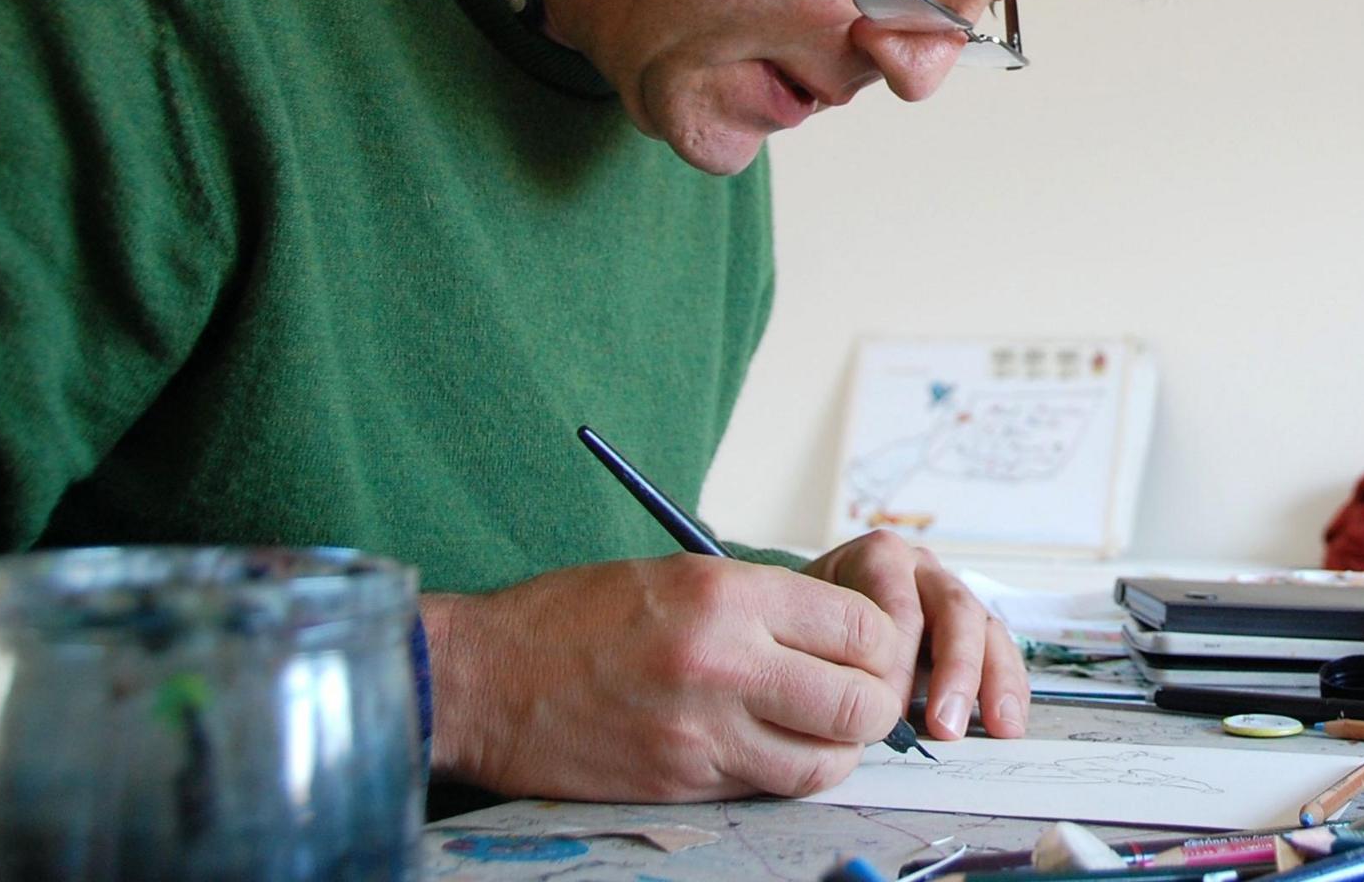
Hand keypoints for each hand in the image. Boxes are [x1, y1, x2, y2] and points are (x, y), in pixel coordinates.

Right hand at [422, 555, 901, 800]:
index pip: (862, 629)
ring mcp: (703, 733)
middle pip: (860, 704)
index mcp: (729, 597)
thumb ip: (767, 604)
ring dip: (835, 749)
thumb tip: (845, 633)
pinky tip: (766, 746)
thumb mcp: (679, 575)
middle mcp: (726, 664)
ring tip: (817, 728)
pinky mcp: (681, 783)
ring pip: (825, 763)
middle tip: (858, 695)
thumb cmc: (573, 617)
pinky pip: (767, 787)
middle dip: (874, 703)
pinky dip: (783, 772)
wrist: (479, 679)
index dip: (883, 643)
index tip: (873, 647)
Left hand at [801, 530, 1029, 742]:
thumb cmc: (809, 632)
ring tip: (998, 728)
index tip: (886, 710)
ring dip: (993, 682)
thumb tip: (862, 713)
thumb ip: (829, 660)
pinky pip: (1001, 652)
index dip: (896, 661)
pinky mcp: (975, 628)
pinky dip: (1008, 688)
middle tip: (945, 725)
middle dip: (956, 671)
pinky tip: (1007, 723)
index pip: (899, 606)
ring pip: (985, 629)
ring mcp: (952, 597)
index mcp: (879, 558)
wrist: (812, 624)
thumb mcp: (808, 632)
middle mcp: (921, 570)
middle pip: (954, 610)